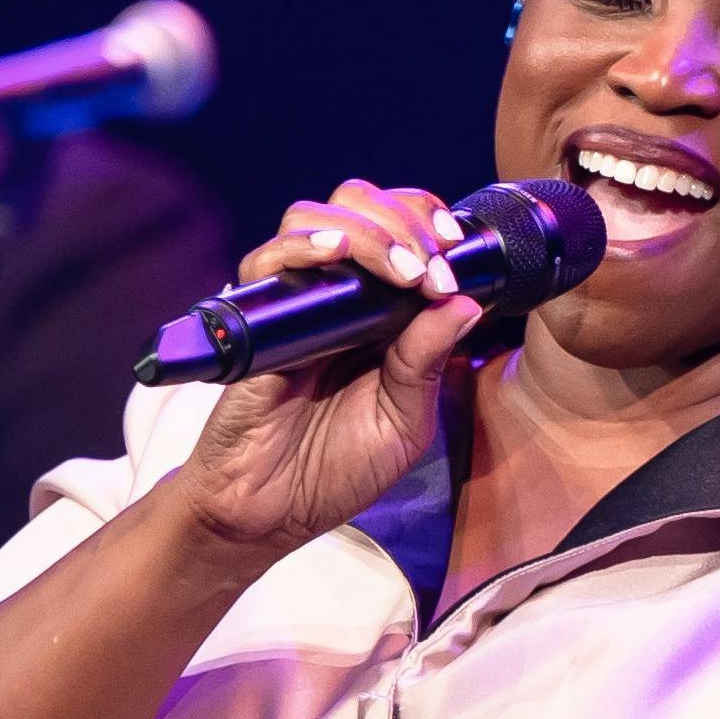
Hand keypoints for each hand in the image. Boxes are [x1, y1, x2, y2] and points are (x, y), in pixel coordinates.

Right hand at [175, 181, 487, 560]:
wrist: (270, 513)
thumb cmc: (335, 471)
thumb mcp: (403, 424)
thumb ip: (426, 363)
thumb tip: (465, 302)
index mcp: (381, 312)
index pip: (402, 229)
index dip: (429, 222)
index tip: (456, 245)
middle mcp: (336, 295)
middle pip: (362, 205)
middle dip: (406, 220)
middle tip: (431, 266)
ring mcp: (293, 302)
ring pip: (317, 217)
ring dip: (368, 231)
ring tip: (400, 271)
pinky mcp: (254, 319)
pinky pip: (268, 260)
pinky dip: (303, 245)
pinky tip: (335, 253)